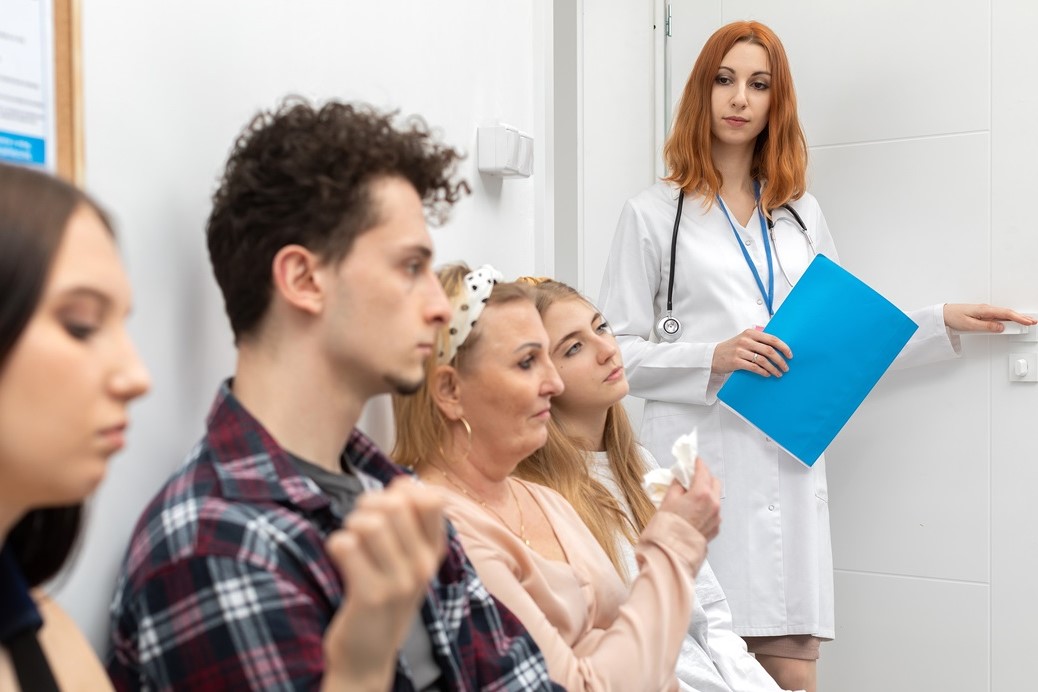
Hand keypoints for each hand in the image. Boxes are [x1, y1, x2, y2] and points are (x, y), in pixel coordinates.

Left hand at [321, 477, 446, 690]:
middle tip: (359, 522)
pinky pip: (346, 546)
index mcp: (435, 552)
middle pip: (394, 505)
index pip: (431, 500)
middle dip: (368, 504)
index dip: (401, 491)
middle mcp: (423, 566)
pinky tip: (339, 558)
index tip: (387, 505)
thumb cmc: (384, 595)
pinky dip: (336, 544)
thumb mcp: (409, 561)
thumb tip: (402, 481)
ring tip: (350, 541)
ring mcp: (399, 583)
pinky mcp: (371, 596)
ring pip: (370, 524)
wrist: (368, 655)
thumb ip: (410, 521)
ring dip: (351, 525)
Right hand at [659, 458, 721, 540]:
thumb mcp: (668, 499)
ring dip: (707, 493)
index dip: (697, 464)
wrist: (671, 551)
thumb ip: (678, 485)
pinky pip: (714, 512)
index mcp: (702, 493)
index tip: (693, 461)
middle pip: (714, 482)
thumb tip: (682, 479)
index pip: (703, 471)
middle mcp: (713, 504)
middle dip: (705, 477)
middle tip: (692, 478)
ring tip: (692, 497)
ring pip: (715, 497)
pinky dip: (707, 507)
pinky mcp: (715, 528)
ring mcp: (716, 517)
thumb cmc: (667, 526)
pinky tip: (694, 511)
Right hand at [711, 327, 791, 377]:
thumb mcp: (744, 339)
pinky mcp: (736, 362)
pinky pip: (754, 367)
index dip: (783, 347)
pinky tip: (767, 374)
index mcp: (750, 333)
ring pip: (763, 360)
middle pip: (769, 350)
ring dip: (773, 368)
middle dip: (780, 360)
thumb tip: (778, 348)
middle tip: (786, 367)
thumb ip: (758, 341)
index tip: (790, 355)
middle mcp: (746, 340)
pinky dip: (763, 372)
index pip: (772, 339)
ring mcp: (740, 351)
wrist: (712, 356)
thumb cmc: (731, 348)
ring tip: (778, 373)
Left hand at [943, 304, 1036, 332]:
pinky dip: (1006, 319)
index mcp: (984, 310)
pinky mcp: (981, 315)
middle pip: (1007, 313)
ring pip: (1003, 315)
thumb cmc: (953, 317)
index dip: (1019, 318)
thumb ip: (986, 327)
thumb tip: (1001, 327)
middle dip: (1021, 317)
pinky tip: (1010, 323)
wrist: (943, 314)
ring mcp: (984, 311)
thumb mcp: (970, 325)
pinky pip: (997, 317)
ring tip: (1025, 322)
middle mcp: (986, 309)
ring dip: (1014, 318)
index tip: (1029, 322)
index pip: (1006, 314)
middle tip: (1033, 322)